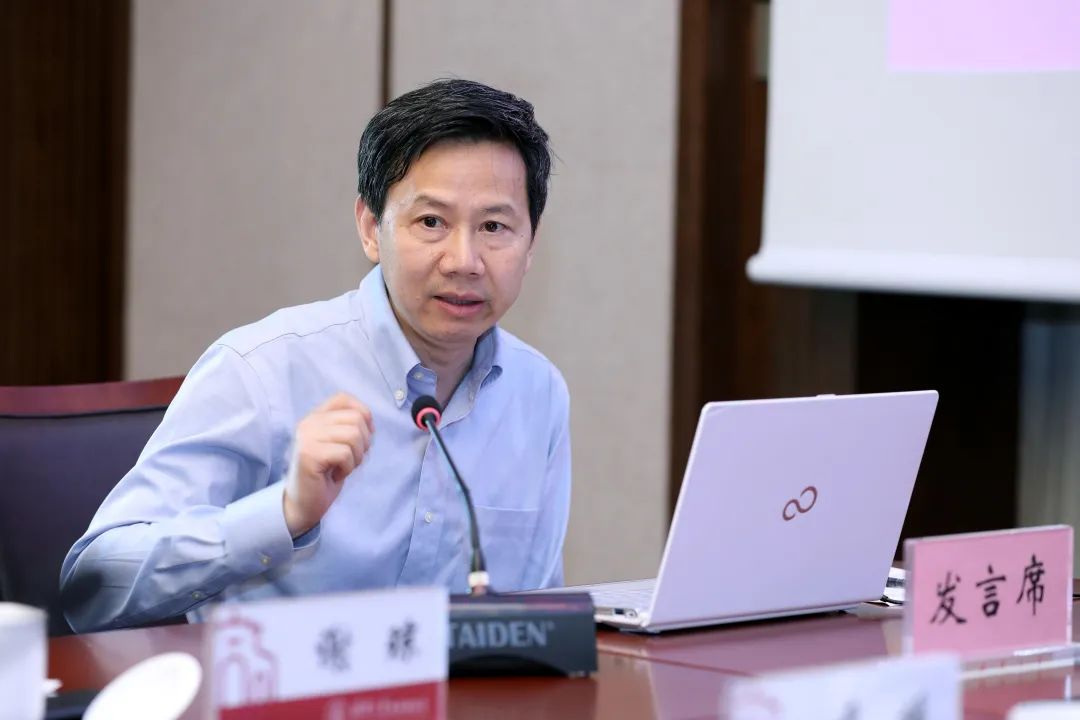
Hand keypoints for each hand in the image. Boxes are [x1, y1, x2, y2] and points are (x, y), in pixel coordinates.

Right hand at [282, 393, 373, 536]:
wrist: (305, 503)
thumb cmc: (326, 474)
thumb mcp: (339, 443)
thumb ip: (349, 426)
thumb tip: (369, 420)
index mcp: (315, 417)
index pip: (344, 398)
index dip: (363, 415)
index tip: (361, 437)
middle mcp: (308, 422)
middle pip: (356, 418)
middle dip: (364, 442)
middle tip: (350, 459)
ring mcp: (306, 437)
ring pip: (353, 435)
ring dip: (356, 456)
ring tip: (343, 467)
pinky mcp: (309, 454)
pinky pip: (345, 453)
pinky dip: (348, 468)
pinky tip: (335, 475)